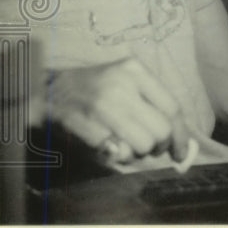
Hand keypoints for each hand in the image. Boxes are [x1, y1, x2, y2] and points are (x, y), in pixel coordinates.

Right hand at [46, 58, 190, 164]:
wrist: (46, 90)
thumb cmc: (94, 88)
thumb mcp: (124, 80)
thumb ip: (152, 101)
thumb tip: (179, 139)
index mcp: (135, 70)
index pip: (172, 108)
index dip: (181, 135)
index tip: (181, 152)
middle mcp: (121, 84)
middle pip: (161, 130)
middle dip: (159, 147)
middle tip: (152, 150)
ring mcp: (101, 103)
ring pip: (142, 144)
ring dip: (138, 154)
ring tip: (127, 146)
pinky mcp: (83, 123)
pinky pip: (116, 152)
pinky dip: (117, 156)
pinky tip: (110, 148)